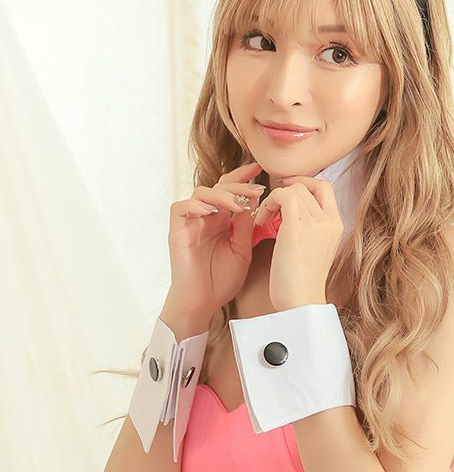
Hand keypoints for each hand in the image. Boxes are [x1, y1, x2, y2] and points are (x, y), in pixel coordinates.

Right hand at [166, 161, 265, 314]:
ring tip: (238, 205)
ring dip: (221, 195)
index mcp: (223, 219)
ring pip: (201, 192)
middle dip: (238, 184)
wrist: (203, 302)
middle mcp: (206, 216)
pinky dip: (195, 205)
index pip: (231, 189)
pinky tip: (212, 211)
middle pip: (218, 186)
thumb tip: (255, 202)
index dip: (243, 176)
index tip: (259, 168)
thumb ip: (246, 226)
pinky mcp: (177, 231)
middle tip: (256, 190)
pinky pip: (181, 207)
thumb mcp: (242, 250)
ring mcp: (191, 222)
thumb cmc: (221, 280)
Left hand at [253, 176, 343, 310]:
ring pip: (293, 190)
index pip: (325, 187)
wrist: (301, 302)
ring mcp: (315, 223)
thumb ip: (312, 228)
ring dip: (273, 199)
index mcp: (337, 225)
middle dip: (284, 191)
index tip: (287, 191)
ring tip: (264, 218)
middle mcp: (329, 220)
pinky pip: (282, 196)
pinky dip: (268, 202)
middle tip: (270, 207)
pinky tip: (261, 219)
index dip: (304, 182)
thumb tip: (293, 212)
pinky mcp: (296, 228)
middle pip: (306, 186)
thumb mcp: (316, 249)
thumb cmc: (302, 282)